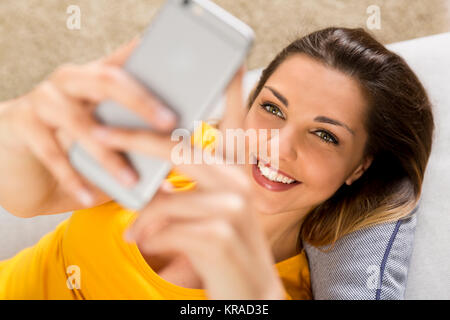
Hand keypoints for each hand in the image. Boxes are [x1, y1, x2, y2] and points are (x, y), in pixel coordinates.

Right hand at [3, 37, 176, 206]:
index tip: (178, 56)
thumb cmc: (75, 150)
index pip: (125, 59)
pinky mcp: (20, 122)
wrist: (20, 164)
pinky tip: (89, 197)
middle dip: (141, 102)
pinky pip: (51, 152)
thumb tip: (175, 166)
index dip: (148, 52)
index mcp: (96, 78)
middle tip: (168, 122)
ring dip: (108, 154)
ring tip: (131, 180)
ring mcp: (44, 99)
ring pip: (80, 121)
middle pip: (107, 81)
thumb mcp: (108, 142)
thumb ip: (136, 144)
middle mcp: (71, 81)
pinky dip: (72, 178)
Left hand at [92, 65, 285, 299]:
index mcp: (236, 176)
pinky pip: (164, 226)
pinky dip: (147, 236)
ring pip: (166, 198)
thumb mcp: (212, 215)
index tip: (226, 63)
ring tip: (133, 231)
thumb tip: (151, 181)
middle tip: (102, 134)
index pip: (232, 126)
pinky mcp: (220, 234)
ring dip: (143, 217)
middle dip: (137, 141)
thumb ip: (188, 192)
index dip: (230, 93)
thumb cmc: (225, 252)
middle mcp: (238, 184)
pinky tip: (142, 243)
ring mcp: (233, 208)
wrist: (251, 294)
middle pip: (180, 150)